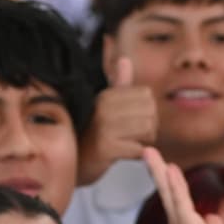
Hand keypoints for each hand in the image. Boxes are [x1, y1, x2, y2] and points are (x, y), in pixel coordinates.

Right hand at [79, 57, 157, 185]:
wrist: (73, 164)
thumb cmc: (91, 135)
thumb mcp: (104, 106)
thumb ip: (119, 85)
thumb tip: (125, 60)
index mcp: (107, 95)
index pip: (147, 95)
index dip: (148, 110)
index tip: (135, 121)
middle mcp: (105, 108)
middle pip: (150, 112)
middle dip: (149, 127)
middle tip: (136, 136)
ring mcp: (105, 127)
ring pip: (147, 129)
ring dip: (144, 141)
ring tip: (131, 145)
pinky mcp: (107, 148)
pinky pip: (138, 149)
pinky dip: (137, 154)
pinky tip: (125, 155)